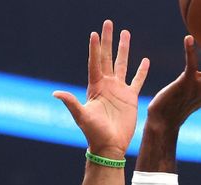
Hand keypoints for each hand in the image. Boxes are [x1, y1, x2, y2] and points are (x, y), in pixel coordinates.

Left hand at [53, 20, 149, 158]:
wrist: (109, 146)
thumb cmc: (94, 133)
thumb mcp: (82, 117)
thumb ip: (71, 103)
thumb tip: (56, 93)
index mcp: (95, 87)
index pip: (94, 63)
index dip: (94, 49)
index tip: (94, 33)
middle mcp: (106, 85)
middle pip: (107, 58)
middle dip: (108, 41)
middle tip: (108, 23)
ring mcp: (119, 90)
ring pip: (122, 64)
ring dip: (124, 49)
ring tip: (126, 32)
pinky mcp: (130, 98)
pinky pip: (137, 81)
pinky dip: (141, 71)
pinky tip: (145, 60)